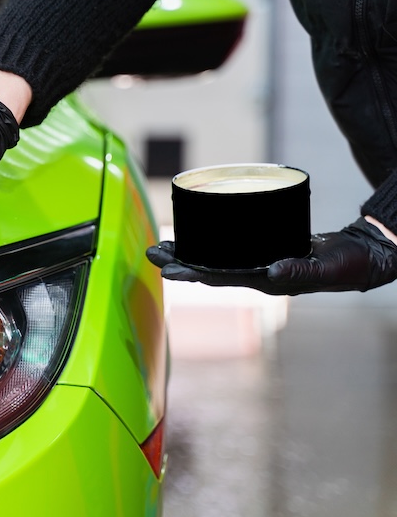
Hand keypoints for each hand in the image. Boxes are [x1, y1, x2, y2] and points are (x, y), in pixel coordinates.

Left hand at [145, 217, 396, 294]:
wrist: (365, 257)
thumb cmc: (349, 265)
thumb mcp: (328, 267)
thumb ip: (301, 269)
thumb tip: (271, 271)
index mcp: (267, 281)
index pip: (220, 277)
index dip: (192, 272)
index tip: (167, 268)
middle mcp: (258, 274)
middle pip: (210, 269)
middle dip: (179, 262)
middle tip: (151, 252)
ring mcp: (260, 264)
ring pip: (216, 259)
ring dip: (190, 252)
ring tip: (164, 245)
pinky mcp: (266, 250)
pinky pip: (230, 249)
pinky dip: (211, 242)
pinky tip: (199, 234)